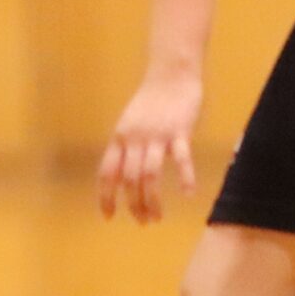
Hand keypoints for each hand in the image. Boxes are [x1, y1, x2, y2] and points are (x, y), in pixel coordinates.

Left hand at [98, 68, 202, 223]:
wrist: (171, 73)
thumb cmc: (152, 100)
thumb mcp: (131, 123)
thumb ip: (128, 146)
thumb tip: (125, 175)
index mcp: (119, 137)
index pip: (107, 172)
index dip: (106, 196)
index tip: (108, 216)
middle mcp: (134, 138)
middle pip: (128, 178)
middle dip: (134, 204)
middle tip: (143, 222)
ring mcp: (156, 135)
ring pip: (149, 174)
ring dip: (152, 200)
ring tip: (157, 217)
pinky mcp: (179, 131)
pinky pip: (181, 159)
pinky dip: (184, 178)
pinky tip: (188, 194)